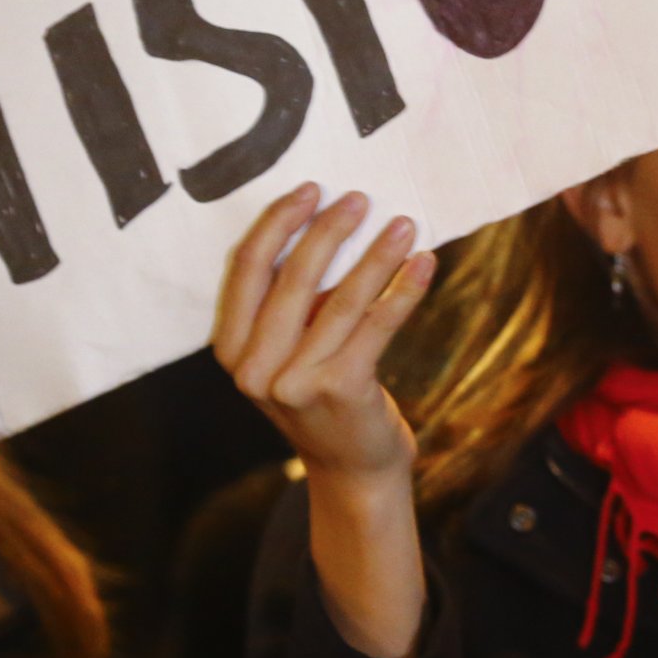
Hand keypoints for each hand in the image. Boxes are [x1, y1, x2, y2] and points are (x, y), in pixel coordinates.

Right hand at [214, 183, 434, 483]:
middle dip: (328, 230)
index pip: (246, 269)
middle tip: (359, 199)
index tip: (309, 190)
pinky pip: (377, 324)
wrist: (352, 468)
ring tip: (403, 224)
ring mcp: (295, 383)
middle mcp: (254, 369)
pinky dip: (405, 289)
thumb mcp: (289, 351)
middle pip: (291, 278)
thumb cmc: (323, 393)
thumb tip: (330, 221)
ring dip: (377, 255)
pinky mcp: (341, 389)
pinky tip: (424, 263)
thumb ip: (292, 301)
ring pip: (341, 299)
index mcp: (233, 349)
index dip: (277, 224)